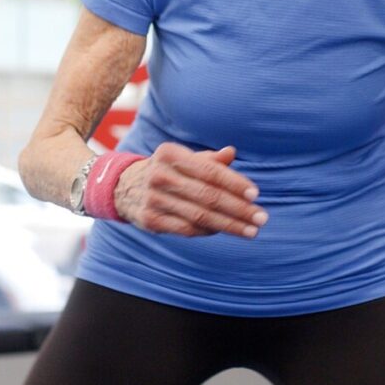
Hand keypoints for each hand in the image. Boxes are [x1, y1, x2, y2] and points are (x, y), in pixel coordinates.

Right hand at [114, 143, 267, 237]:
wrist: (122, 186)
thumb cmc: (167, 169)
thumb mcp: (183, 157)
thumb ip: (209, 159)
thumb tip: (232, 153)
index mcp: (170, 153)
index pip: (209, 171)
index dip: (234, 183)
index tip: (256, 194)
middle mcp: (159, 175)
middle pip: (207, 196)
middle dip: (238, 209)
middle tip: (261, 218)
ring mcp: (152, 199)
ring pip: (199, 216)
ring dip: (229, 225)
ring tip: (251, 231)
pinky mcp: (149, 220)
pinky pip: (186, 229)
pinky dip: (208, 231)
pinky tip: (224, 231)